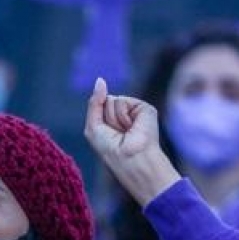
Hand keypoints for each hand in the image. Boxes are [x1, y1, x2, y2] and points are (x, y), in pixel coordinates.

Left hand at [84, 78, 179, 204]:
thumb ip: (95, 103)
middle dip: (106, 118)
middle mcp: (124, 114)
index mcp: (112, 119)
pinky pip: (124, 102)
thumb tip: (100, 80)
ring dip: (114, 119)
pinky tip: (132, 127)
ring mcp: (135, 111)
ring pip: (113, 100)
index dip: (98, 117)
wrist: (132, 159)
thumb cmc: (111, 151)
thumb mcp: (93, 127)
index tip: (107, 134)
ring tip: (125, 132)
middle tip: (117, 134)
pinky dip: (124, 116)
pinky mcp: (145, 109)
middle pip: (105, 100)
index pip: (99, 104)